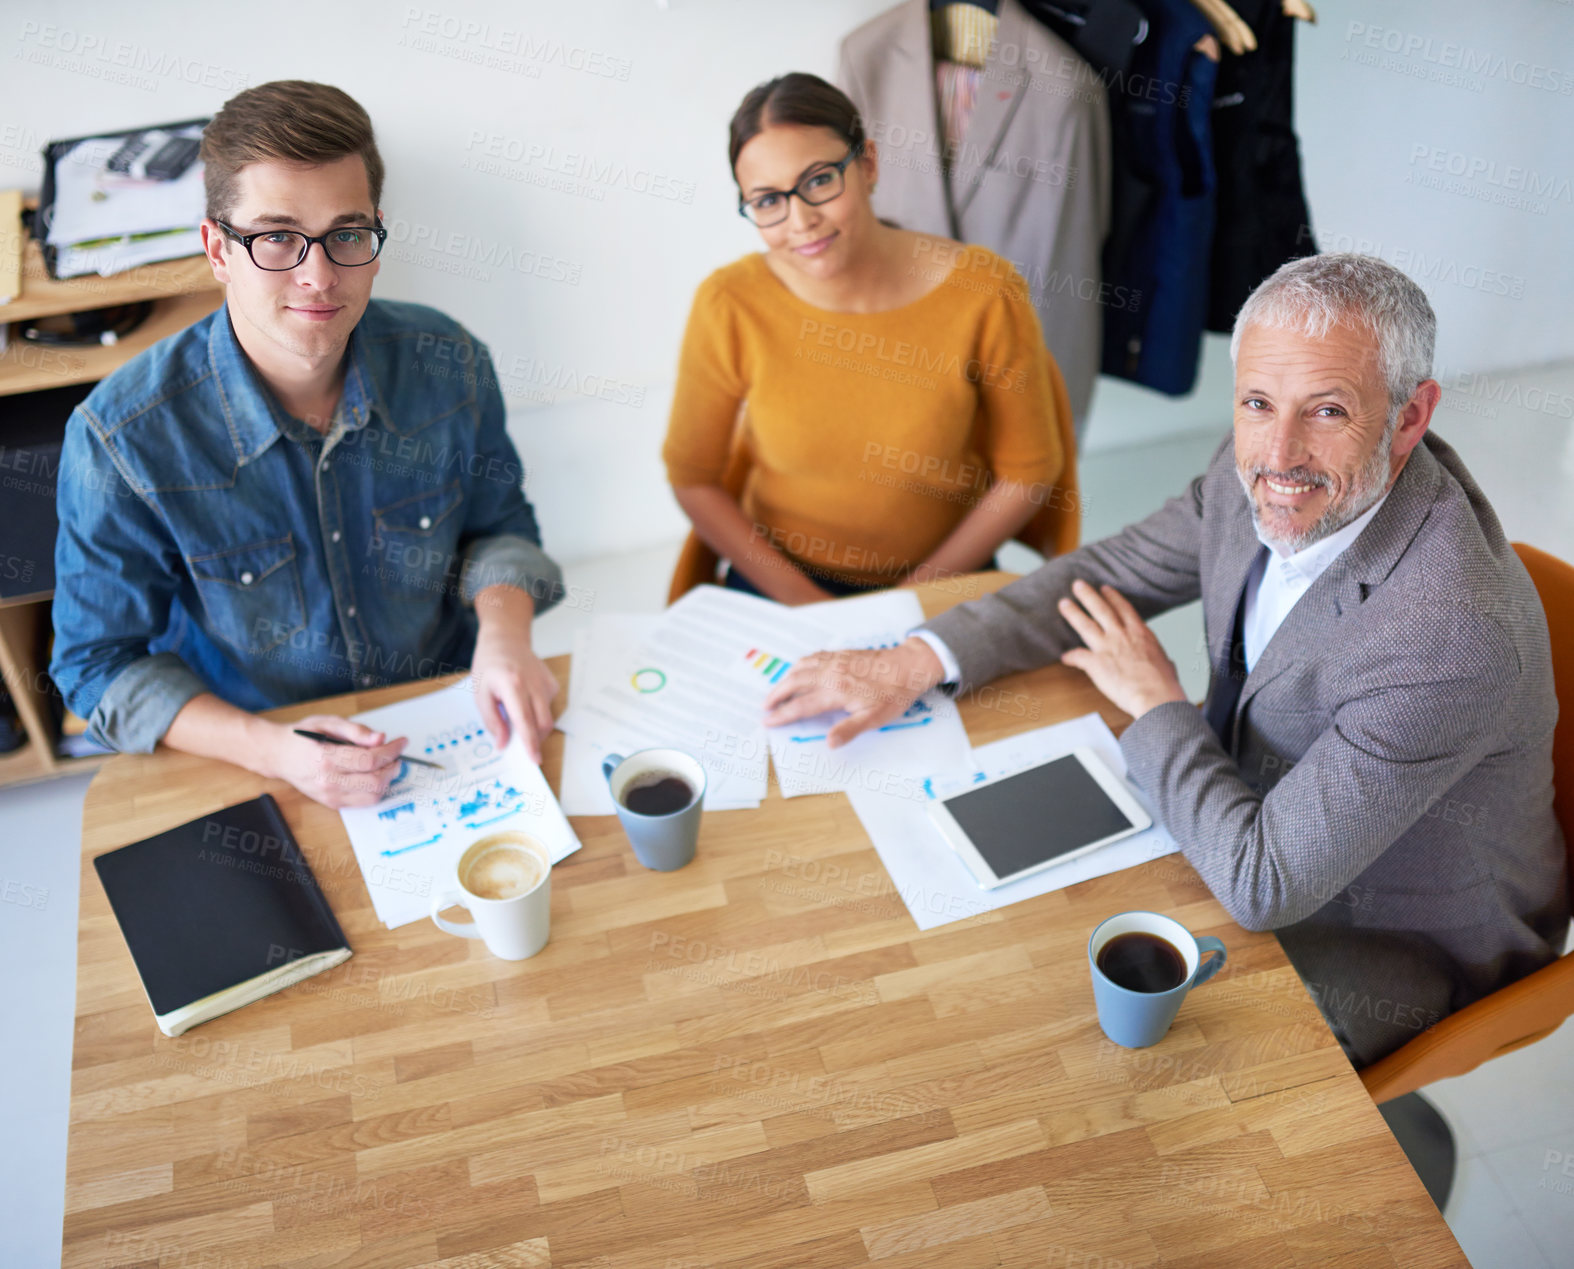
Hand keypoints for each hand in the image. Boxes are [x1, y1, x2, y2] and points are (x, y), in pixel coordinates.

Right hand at [265, 714, 406, 808]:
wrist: (278, 755)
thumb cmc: (301, 737)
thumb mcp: (328, 722)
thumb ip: (356, 730)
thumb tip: (380, 738)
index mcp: (327, 758)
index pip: (370, 760)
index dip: (392, 751)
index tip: (401, 742)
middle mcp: (328, 781)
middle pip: (375, 782)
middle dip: (393, 767)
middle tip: (397, 754)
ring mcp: (330, 795)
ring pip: (372, 796)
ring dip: (387, 780)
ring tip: (387, 764)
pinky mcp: (332, 803)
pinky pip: (362, 802)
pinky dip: (375, 790)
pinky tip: (374, 775)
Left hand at [472, 628, 557, 762]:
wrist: (506, 639)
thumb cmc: (489, 666)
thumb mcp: (480, 694)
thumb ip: (492, 720)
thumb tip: (503, 743)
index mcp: (512, 685)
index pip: (525, 720)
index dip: (530, 743)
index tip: (535, 759)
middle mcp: (533, 684)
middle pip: (542, 723)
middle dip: (535, 740)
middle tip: (522, 747)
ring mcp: (546, 683)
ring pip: (547, 717)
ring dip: (534, 726)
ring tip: (516, 715)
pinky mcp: (553, 683)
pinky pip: (548, 708)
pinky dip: (538, 713)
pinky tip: (526, 702)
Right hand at [763, 637, 944, 747]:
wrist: (909, 665)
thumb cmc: (894, 694)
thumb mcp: (875, 718)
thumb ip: (849, 729)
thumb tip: (828, 743)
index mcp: (837, 691)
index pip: (802, 705)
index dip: (783, 714)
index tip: (768, 721)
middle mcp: (831, 673)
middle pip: (794, 683)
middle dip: (776, 695)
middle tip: (765, 707)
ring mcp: (835, 661)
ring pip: (800, 667)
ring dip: (785, 679)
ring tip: (777, 691)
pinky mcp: (840, 654)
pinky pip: (812, 657)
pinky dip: (799, 665)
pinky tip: (798, 670)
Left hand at [1057, 580, 1186, 718]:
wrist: (1154, 695)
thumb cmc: (1164, 684)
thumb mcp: (1166, 664)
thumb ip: (1161, 660)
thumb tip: (1168, 665)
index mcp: (1141, 634)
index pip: (1124, 609)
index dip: (1113, 597)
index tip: (1105, 589)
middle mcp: (1122, 635)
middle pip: (1101, 609)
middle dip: (1088, 595)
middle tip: (1077, 585)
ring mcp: (1107, 647)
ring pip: (1086, 624)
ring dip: (1073, 613)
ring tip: (1063, 604)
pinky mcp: (1096, 662)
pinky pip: (1078, 656)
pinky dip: (1071, 657)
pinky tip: (1064, 657)